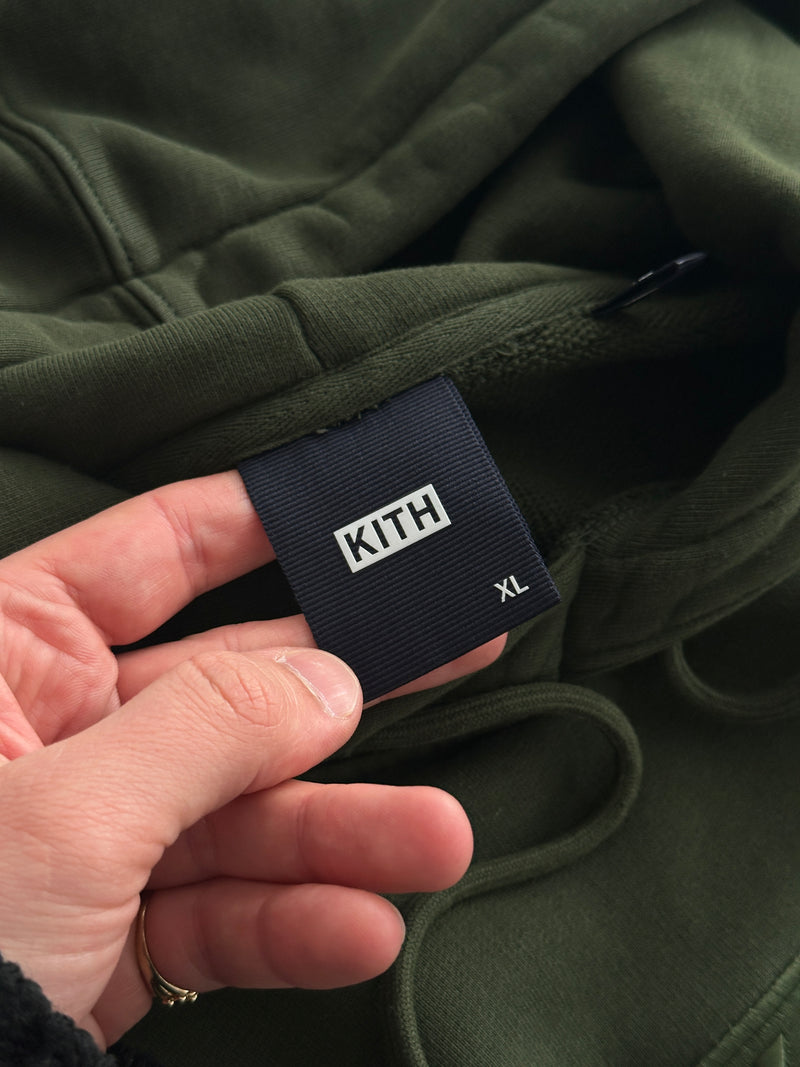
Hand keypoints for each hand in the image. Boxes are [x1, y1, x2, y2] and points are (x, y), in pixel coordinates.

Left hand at [0, 472, 501, 1048]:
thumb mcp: (66, 812)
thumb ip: (208, 727)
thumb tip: (329, 679)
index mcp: (8, 652)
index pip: (149, 550)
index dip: (252, 521)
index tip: (348, 509)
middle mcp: (59, 731)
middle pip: (231, 682)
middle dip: (348, 684)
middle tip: (458, 647)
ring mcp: (98, 832)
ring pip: (244, 809)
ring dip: (343, 830)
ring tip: (435, 839)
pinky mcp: (117, 929)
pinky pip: (220, 909)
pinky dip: (290, 921)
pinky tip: (358, 926)